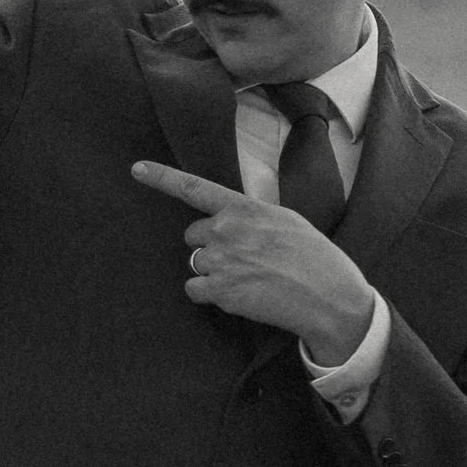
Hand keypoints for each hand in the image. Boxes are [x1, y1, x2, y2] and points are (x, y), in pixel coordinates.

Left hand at [131, 161, 377, 361]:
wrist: (329, 297)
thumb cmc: (314, 258)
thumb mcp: (285, 221)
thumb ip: (252, 217)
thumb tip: (231, 222)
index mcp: (244, 208)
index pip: (195, 189)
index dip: (162, 178)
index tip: (136, 169)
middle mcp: (226, 230)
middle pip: (192, 236)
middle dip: (210, 246)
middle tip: (244, 259)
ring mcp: (220, 260)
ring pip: (195, 264)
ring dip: (213, 273)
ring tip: (249, 279)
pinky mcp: (219, 290)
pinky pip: (194, 289)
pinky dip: (209, 294)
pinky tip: (238, 295)